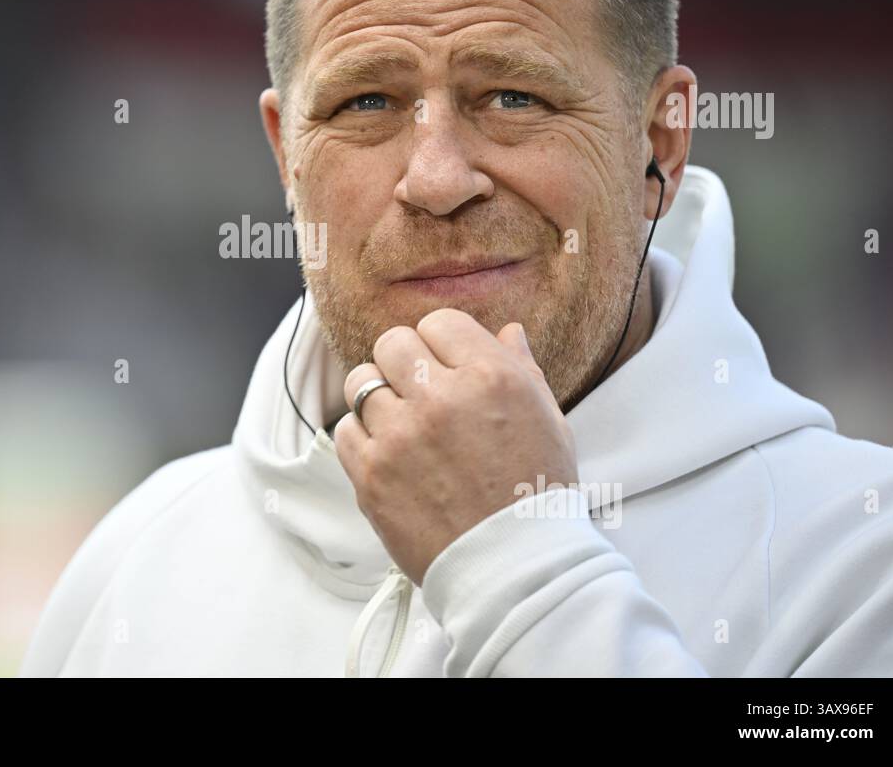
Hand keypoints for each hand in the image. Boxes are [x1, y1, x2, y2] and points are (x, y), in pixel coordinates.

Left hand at [337, 308, 577, 584]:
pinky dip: (361, 437)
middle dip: (403, 362)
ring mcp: (400, 436)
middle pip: (392, 343)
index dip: (441, 343)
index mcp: (490, 377)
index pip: (440, 322)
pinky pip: (344, 428)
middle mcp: (441, 398)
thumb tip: (507, 331)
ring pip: (360, 381)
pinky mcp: (371, 474)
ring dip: (377, 396)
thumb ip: (521, 369)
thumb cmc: (538, 496)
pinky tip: (388, 454)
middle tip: (418, 391)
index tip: (445, 365)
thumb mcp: (548, 421)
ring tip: (400, 423)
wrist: (516, 570)